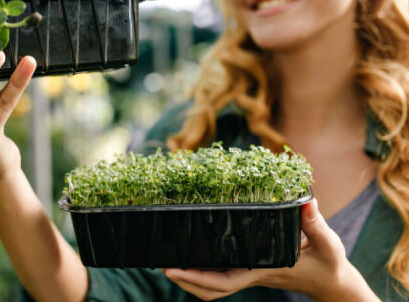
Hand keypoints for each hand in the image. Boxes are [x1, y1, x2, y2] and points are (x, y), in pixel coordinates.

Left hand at [161, 199, 379, 301]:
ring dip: (189, 278)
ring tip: (166, 261)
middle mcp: (250, 274)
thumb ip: (316, 223)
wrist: (332, 282)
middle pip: (210, 288)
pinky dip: (202, 270)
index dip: (195, 278)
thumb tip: (307, 202)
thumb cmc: (329, 263)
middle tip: (159, 264)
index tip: (171, 269)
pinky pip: (221, 275)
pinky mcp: (250, 269)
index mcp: (262, 270)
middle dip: (184, 280)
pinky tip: (191, 254)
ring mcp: (249, 273)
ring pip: (213, 285)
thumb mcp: (327, 243)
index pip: (223, 281)